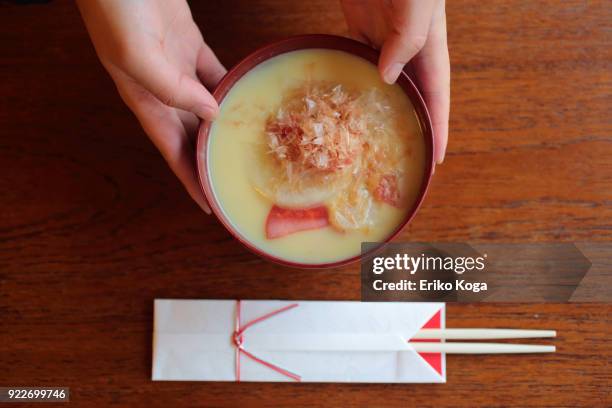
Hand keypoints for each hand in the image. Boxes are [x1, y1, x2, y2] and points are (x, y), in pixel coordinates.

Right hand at [77, 0, 225, 212]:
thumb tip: (211, 113)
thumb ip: (172, 88)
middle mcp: (163, 90)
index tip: (208, 205)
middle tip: (237, 180)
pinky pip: (216, 73)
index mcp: (146, 101)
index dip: (190, 180)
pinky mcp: (190, 44)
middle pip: (193, 138)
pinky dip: (230, 86)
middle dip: (211, 161)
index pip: (173, 152)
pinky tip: (245, 97)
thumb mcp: (137, 54)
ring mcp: (178, 67)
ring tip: (249, 143)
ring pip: (207, 108)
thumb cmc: (116, 10)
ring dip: (224, 126)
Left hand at [340, 0, 449, 163]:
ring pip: (383, 84)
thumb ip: (408, 38)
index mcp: (429, 43)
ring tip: (370, 141)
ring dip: (379, 110)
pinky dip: (352, 85)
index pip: (437, 94)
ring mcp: (381, 38)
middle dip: (412, 127)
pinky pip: (356, 63)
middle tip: (403, 160)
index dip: (440, 126)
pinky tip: (343, 102)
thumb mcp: (417, 5)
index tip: (437, 158)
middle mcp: (406, 47)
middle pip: (412, 96)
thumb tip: (388, 78)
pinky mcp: (357, 28)